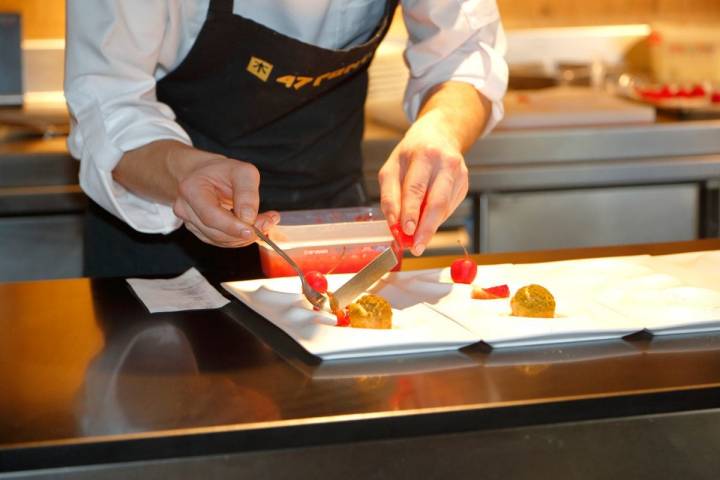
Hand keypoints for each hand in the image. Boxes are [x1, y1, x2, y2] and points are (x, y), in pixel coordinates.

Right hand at [172, 154, 278, 247]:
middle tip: (268, 222)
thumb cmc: (222, 171)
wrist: (206, 174)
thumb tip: (249, 218)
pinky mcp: (200, 232)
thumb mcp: (241, 171)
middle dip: (244, 232)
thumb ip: (247, 193)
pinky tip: (253, 227)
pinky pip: (222, 242)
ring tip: (265, 221)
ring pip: (220, 240)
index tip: (253, 230)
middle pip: (216, 232)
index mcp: (191, 190)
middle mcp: (186, 209)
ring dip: (245, 237)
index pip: (211, 216)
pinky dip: (240, 238)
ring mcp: (191, 223)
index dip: (232, 227)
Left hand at [378, 111, 468, 255]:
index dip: (410, 211)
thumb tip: (394, 224)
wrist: (440, 134)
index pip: (415, 188)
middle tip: (416, 246)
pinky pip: (450, 207)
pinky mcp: (464, 183)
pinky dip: (437, 218)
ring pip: (444, 207)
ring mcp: (458, 172)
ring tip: (419, 241)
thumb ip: (390, 196)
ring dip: (431, 227)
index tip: (405, 230)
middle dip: (425, 227)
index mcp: (423, 154)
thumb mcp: (392, 167)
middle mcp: (444, 162)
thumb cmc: (411, 153)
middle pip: (436, 201)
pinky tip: (428, 222)